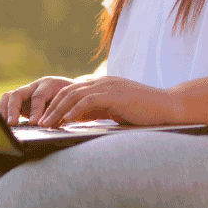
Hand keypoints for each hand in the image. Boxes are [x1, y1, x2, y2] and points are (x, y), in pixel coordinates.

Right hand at [0, 76, 75, 125]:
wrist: (72, 92)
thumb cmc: (72, 100)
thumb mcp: (70, 104)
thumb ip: (61, 113)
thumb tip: (51, 125)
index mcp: (48, 84)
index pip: (38, 96)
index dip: (36, 110)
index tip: (34, 123)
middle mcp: (34, 86)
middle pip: (18, 93)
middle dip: (13, 109)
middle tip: (12, 123)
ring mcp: (26, 92)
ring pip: (9, 96)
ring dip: (4, 110)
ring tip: (3, 124)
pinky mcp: (21, 101)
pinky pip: (7, 103)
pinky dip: (3, 112)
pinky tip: (3, 124)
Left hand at [36, 76, 181, 127]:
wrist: (169, 107)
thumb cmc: (144, 113)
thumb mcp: (115, 111)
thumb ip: (97, 112)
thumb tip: (77, 121)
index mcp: (101, 86)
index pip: (71, 92)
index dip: (56, 106)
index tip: (45, 120)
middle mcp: (101, 82)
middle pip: (67, 92)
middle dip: (51, 108)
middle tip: (38, 123)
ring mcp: (108, 86)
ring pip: (74, 95)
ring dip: (58, 111)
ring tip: (47, 125)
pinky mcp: (114, 94)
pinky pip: (88, 100)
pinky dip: (74, 111)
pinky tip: (66, 121)